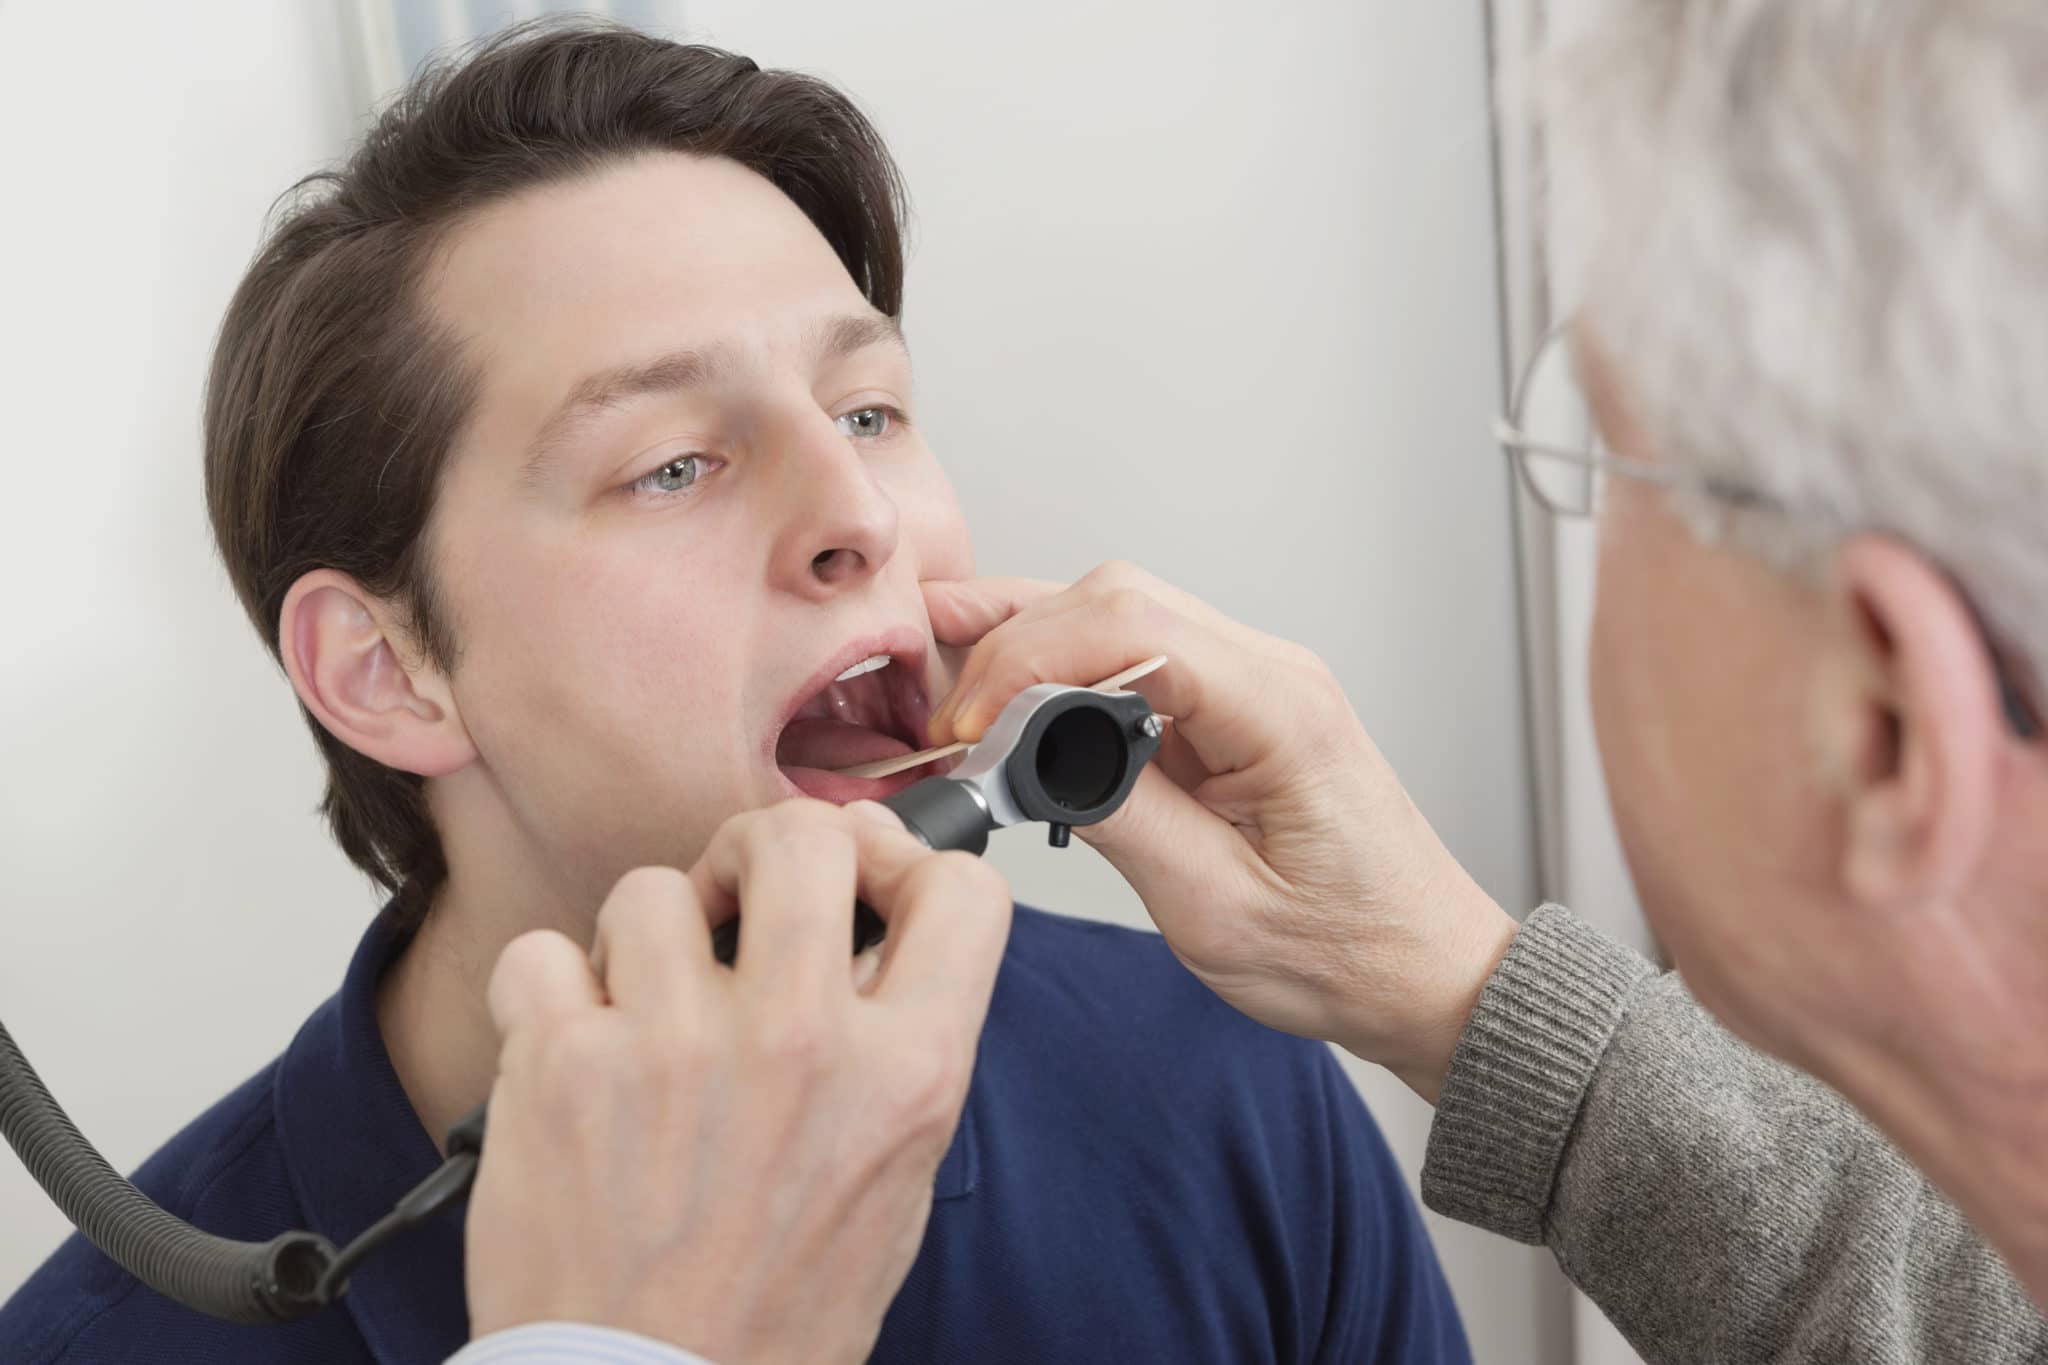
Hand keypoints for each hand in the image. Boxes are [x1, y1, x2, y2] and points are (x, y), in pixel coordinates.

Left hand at [463, 799, 1012, 1360]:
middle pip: (802, 837)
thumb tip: (864, 932)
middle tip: (741, 899)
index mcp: (905, 1078)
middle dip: (763, 854)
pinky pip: (543, 951)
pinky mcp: (563, 1065)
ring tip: (644, 1019)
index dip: (908, 866)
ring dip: (646, 946)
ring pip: (655, 888)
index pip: (965, 891)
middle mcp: (800, 1044)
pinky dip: (546, 994)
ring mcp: (676, 1044)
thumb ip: (897, 1050)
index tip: (864, 885)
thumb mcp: (891, 1185)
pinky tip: (571, 1050)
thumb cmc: (767, 1314)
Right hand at [925, 562, 1515, 1101]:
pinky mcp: (1234, 714)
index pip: (1132, 625)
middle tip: (944, 708)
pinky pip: (1138, 663)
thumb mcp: (1214, 909)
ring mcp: (1255, 686)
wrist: (1425, 975)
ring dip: (1031, 645)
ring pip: (1121, 616)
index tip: (971, 724)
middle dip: (1014, 638)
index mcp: (1281, 709)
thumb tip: (1026, 757)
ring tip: (954, 687)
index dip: (1030, 659)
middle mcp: (1272, 674)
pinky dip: (1065, 674)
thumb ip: (1118, 817)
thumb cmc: (1350, 953)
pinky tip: (1013, 704)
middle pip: (1118, 598)